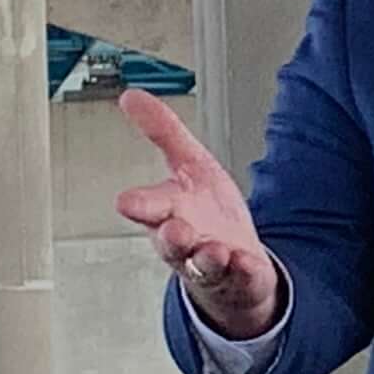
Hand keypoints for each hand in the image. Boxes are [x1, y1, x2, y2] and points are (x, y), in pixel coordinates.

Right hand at [114, 88, 282, 339]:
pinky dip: (243, 270)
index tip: (126, 201)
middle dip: (171, 236)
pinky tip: (247, 263)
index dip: (139, 204)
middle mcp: (185, 240)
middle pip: (171, 241)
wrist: (235, 261)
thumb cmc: (205, 213)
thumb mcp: (190, 164)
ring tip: (215, 250)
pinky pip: (241, 276)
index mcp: (168, 211)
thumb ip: (164, 132)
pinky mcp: (240, 277)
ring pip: (203, 264)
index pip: (147, 207)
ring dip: (207, 257)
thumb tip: (132, 96)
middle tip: (174, 229)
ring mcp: (211, 263)